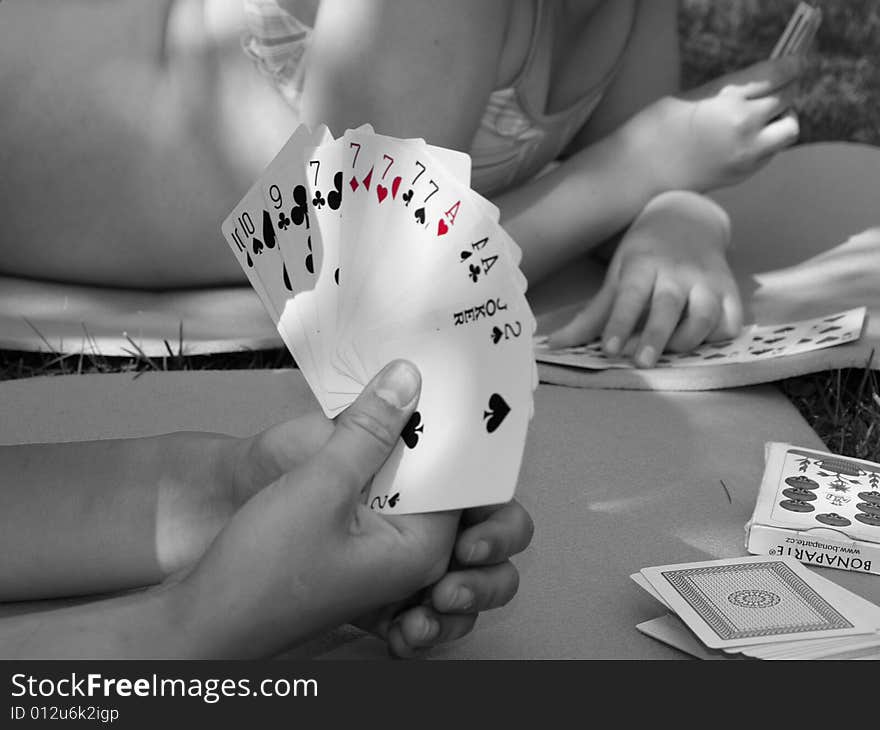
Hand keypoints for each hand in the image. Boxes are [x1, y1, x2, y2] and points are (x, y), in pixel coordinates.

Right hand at [232, 385, 533, 658]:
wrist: (207, 618)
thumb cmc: (263, 570)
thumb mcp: (320, 485)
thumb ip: (369, 431)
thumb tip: (408, 380)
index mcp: (422, 549)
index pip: (461, 478)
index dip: (452, 430)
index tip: (446, 385)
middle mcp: (413, 555)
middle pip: (439, 478)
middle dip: (430, 435)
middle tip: (422, 386)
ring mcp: (383, 553)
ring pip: (408, 481)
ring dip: (396, 445)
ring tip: (384, 401)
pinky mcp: (356, 544)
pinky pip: (381, 492)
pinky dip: (372, 462)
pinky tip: (354, 433)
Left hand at [549, 191, 742, 366]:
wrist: (686, 217)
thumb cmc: (644, 255)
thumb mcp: (616, 277)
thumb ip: (591, 316)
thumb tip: (554, 346)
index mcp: (643, 265)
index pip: (629, 296)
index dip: (619, 323)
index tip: (610, 349)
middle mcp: (677, 271)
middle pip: (668, 307)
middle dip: (655, 336)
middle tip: (642, 363)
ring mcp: (707, 280)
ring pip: (705, 315)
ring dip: (689, 339)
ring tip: (671, 353)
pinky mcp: (731, 290)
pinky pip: (730, 321)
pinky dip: (718, 336)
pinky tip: (702, 344)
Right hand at [629, 55, 805, 192]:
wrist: (641, 175)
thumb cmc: (658, 130)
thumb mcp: (694, 97)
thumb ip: (731, 89)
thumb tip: (763, 82)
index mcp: (729, 101)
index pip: (778, 74)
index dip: (791, 65)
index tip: (795, 62)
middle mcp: (745, 128)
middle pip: (788, 98)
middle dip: (784, 89)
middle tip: (775, 86)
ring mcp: (747, 154)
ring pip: (790, 128)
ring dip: (783, 118)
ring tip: (762, 117)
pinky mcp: (744, 174)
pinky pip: (772, 151)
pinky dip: (767, 141)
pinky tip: (744, 139)